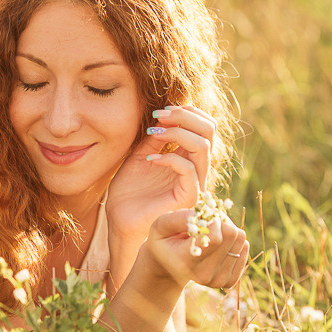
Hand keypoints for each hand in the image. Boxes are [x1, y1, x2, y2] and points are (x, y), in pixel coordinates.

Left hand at [107, 105, 215, 242]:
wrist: (121, 220)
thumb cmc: (130, 190)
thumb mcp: (141, 154)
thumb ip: (155, 137)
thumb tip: (164, 115)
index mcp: (187, 156)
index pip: (204, 126)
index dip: (187, 112)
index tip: (161, 111)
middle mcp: (196, 168)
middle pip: (210, 130)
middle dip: (186, 116)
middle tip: (160, 115)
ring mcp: (195, 182)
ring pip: (204, 146)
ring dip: (178, 132)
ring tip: (154, 132)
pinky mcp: (188, 197)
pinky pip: (189, 169)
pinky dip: (170, 157)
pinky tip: (150, 158)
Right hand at [141, 209, 247, 290]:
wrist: (168, 267)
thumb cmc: (164, 241)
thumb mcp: (161, 225)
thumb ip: (179, 218)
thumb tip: (205, 216)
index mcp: (186, 262)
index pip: (216, 238)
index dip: (212, 220)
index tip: (202, 218)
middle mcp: (203, 275)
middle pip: (231, 235)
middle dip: (221, 221)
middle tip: (207, 222)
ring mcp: (218, 280)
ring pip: (241, 240)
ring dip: (228, 229)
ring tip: (211, 232)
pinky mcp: (229, 280)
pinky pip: (244, 248)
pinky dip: (234, 241)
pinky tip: (218, 243)